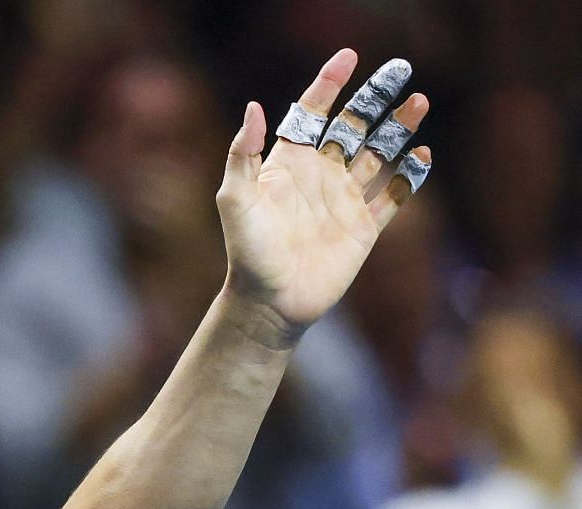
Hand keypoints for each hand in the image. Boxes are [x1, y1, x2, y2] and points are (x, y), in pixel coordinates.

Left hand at [217, 50, 432, 338]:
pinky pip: (393, 196)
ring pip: (378, 155)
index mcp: (290, 165)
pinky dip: (409, 176)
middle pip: (353, 126)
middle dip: (375, 97)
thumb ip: (243, 154)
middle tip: (401, 68)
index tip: (349, 56)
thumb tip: (254, 106)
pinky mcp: (363, 228)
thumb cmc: (247, 252)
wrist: (269, 303)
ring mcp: (344, 201)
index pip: (312, 114)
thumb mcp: (236, 199)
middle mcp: (319, 178)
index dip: (329, 83)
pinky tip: (422, 155)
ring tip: (419, 102)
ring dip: (398, 128)